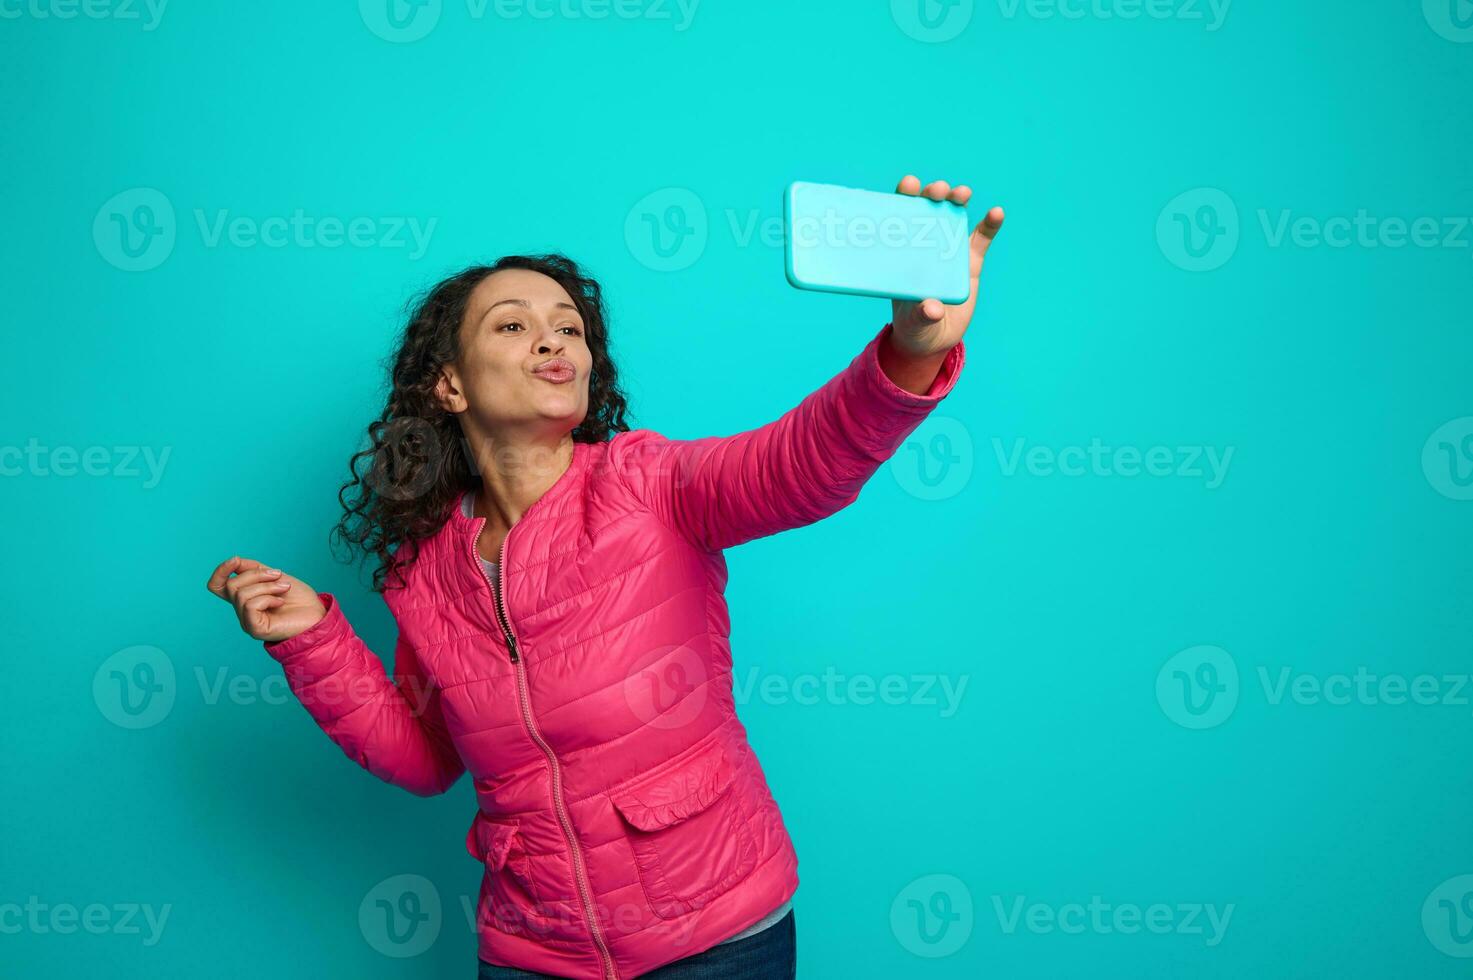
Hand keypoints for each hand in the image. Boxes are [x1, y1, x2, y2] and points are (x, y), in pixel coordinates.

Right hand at [206, 556, 326, 642]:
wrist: (318, 616)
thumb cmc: (300, 599)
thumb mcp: (275, 577)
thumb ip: (254, 569)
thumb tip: (235, 561)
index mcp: (245, 598)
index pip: (217, 586)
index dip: (221, 571)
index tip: (236, 560)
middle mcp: (242, 610)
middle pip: (232, 585)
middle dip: (257, 575)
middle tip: (279, 576)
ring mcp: (247, 621)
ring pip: (242, 594)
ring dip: (267, 586)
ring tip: (284, 589)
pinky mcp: (255, 629)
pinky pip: (250, 605)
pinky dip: (268, 598)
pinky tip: (280, 602)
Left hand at [887, 174, 1004, 359]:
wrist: (935, 338)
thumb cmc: (914, 325)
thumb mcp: (914, 323)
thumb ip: (921, 314)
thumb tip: (933, 308)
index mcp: (902, 253)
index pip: (900, 217)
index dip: (903, 197)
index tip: (909, 184)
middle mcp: (924, 245)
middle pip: (927, 210)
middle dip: (932, 194)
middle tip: (937, 190)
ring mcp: (948, 250)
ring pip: (953, 217)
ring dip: (956, 200)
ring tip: (961, 193)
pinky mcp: (970, 263)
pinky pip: (981, 240)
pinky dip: (989, 225)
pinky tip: (996, 213)